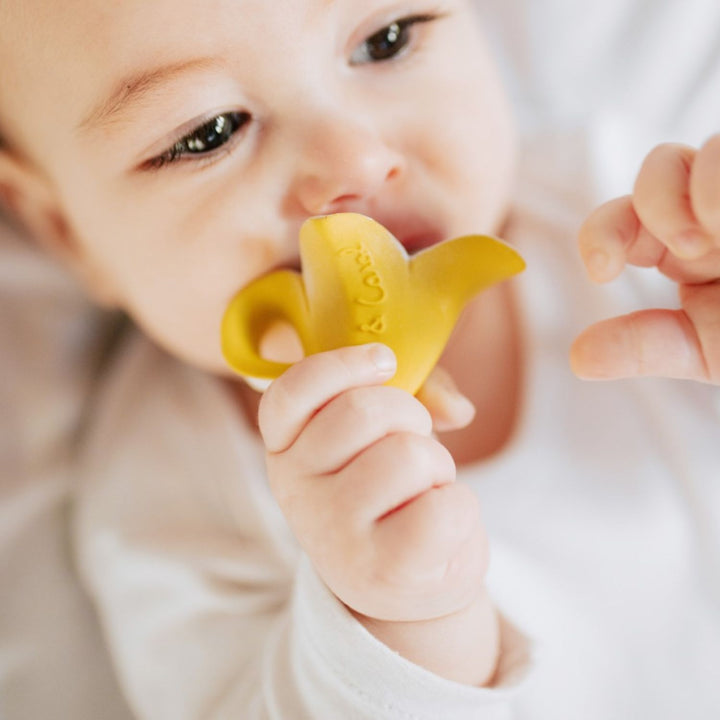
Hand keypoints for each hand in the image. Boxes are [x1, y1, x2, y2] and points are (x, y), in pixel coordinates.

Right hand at [257, 344, 487, 623]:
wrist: (406, 578)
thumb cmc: (394, 490)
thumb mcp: (387, 431)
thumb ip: (417, 392)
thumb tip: (456, 409)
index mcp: (287, 447)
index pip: (290, 393)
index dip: (340, 365)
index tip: (385, 361)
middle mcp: (296, 489)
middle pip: (364, 411)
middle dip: (411, 417)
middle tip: (412, 449)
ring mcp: (334, 533)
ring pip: (409, 455)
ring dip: (437, 466)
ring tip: (423, 492)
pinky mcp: (382, 569)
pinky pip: (445, 507)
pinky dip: (461, 507)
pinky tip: (440, 527)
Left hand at [572, 135, 719, 382]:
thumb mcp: (711, 348)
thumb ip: (648, 347)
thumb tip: (578, 358)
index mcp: (682, 246)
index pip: (620, 221)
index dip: (600, 236)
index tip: (602, 270)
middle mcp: (714, 209)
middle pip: (659, 169)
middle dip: (659, 203)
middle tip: (691, 249)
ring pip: (712, 147)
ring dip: (710, 184)